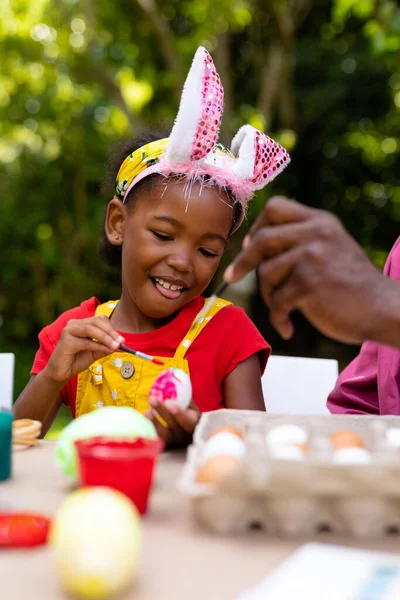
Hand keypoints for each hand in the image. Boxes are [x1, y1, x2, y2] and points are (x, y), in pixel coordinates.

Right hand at [44, 315, 124, 383]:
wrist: (60, 373)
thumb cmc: (76, 361)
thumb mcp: (94, 353)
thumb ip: (105, 347)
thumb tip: (119, 344)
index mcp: (80, 324)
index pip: (99, 320)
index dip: (112, 328)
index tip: (122, 339)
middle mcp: (73, 324)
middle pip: (96, 322)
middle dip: (111, 332)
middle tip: (121, 341)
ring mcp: (68, 331)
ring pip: (91, 329)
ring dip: (106, 337)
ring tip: (116, 346)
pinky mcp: (66, 341)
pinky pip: (86, 342)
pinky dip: (98, 346)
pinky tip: (106, 350)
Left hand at [145, 399, 199, 448]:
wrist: (188, 437)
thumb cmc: (189, 418)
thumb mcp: (192, 409)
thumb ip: (186, 398)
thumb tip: (176, 380)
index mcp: (194, 424)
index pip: (189, 421)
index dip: (181, 415)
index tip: (173, 407)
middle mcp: (185, 435)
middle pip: (174, 425)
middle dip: (163, 412)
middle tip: (153, 399)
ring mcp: (175, 442)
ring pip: (164, 434)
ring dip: (155, 422)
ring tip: (147, 412)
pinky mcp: (165, 446)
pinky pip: (156, 439)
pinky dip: (150, 430)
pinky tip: (143, 421)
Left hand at [224, 196, 386, 344]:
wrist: (383, 309)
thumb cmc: (352, 284)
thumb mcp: (331, 247)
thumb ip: (302, 239)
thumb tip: (256, 242)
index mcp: (320, 221)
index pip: (276, 207)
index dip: (256, 226)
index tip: (249, 246)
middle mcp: (316, 233)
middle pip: (262, 239)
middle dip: (243, 261)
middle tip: (232, 277)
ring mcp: (312, 257)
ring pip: (266, 273)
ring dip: (268, 296)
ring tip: (282, 309)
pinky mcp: (309, 284)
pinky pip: (277, 302)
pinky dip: (278, 319)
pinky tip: (287, 328)